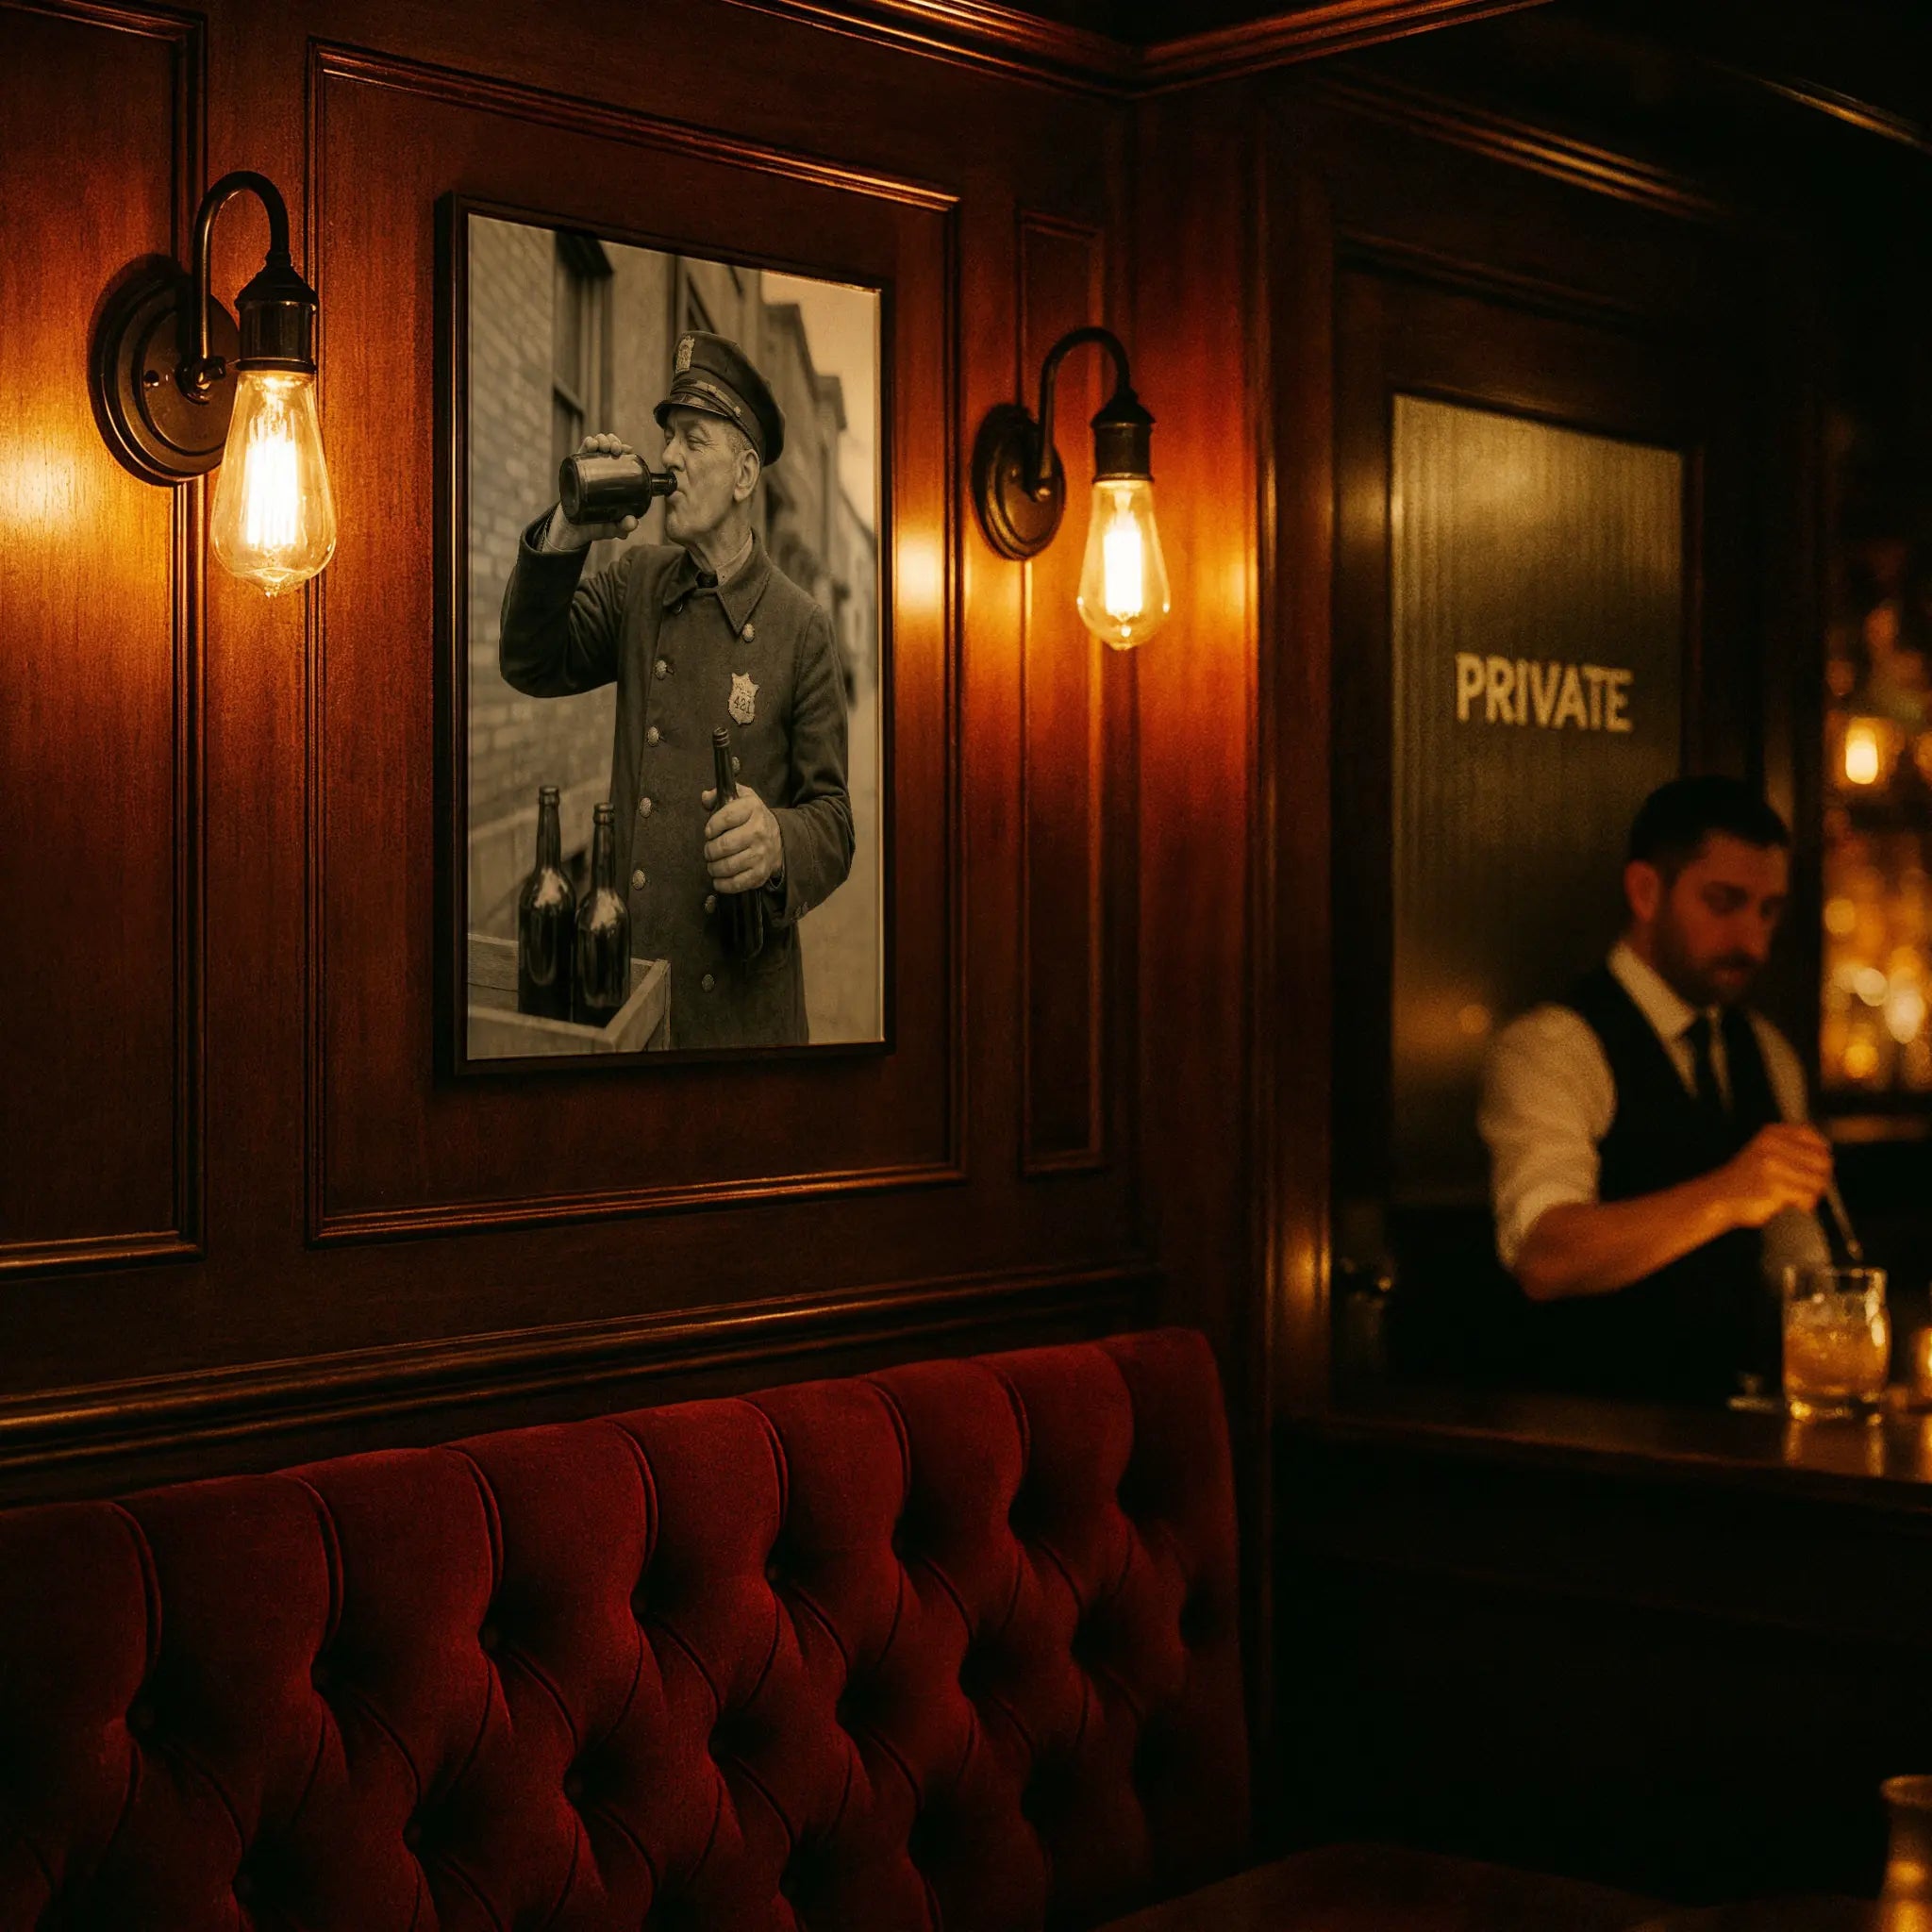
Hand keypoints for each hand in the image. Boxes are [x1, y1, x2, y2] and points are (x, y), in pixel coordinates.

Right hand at [542, 433, 640, 550]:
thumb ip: (624, 527)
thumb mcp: (613, 527)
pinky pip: (582, 451)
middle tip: (615, 450)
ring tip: (604, 447)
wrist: (573, 530)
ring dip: (602, 439)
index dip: (625, 449)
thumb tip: (632, 522)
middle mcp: (601, 470)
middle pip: (610, 447)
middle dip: (614, 442)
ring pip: (597, 444)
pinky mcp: (576, 469)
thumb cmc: (597, 525)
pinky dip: (588, 442)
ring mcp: (588, 468)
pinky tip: (592, 444)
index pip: (621, 457)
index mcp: (614, 479)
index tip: (628, 450)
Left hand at [700, 782, 782, 892]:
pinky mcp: (760, 873)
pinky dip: (722, 884)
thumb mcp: (740, 798)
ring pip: (727, 866)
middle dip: (709, 850)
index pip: (725, 818)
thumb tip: (705, 798)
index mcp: (752, 809)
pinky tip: (719, 879)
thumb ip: (719, 795)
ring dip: (713, 867)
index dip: (711, 827)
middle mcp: (758, 831)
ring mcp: (761, 854)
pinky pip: (736, 883)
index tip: (709, 832)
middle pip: (724, 845)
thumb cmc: (752, 818)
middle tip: (709, 851)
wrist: (779, 839)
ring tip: (712, 864)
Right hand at [1713, 1123, 1834, 1229]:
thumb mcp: (1765, 1150)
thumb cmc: (1747, 1177)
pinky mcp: (1775, 1187)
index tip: (1816, 1165)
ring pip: (1817, 1179)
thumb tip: (1826, 1157)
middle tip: (1809, 1185)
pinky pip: (1807, 1195)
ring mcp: (1773, 1166)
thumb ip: (1792, 1147)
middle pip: (1821, 1159)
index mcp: (1770, 1134)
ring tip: (1801, 1196)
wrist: (1718, 1196)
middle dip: (1820, 1175)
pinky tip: (1795, 1203)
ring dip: (1814, 1192)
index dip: (1820, 1152)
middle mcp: (1772, 1146)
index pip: (1811, 1136)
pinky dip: (1805, 1203)